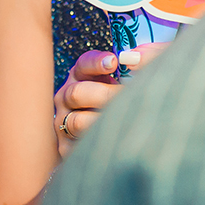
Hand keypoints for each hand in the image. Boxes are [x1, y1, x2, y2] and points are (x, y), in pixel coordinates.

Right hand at [52, 42, 169, 157]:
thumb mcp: (130, 82)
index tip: (115, 62)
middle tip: (129, 98)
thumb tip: (138, 58)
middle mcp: (67, 96)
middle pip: (77, 92)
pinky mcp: (66, 146)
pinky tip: (117, 138)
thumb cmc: (125, 106)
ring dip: (102, 121)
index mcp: (81, 76)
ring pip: (77, 121)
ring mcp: (63, 122)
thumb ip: (141, 63)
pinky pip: (80, 145)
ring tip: (126, 121)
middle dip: (106, 95)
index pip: (84, 64)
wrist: (112, 145)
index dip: (97, 62)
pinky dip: (99, 141)